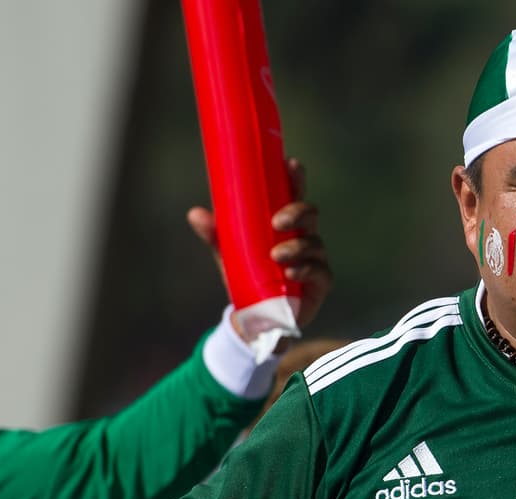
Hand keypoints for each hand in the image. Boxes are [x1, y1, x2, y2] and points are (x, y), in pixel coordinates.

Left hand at [186, 157, 333, 335]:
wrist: (256, 316)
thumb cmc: (247, 276)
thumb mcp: (228, 253)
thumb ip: (215, 235)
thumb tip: (195, 213)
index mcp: (284, 223)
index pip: (294, 194)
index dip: (295, 178)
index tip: (290, 165)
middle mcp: (303, 236)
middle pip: (310, 213)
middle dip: (296, 212)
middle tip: (276, 222)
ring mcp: (315, 259)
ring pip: (314, 243)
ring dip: (296, 247)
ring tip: (276, 256)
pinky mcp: (320, 282)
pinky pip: (319, 271)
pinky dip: (304, 269)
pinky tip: (290, 273)